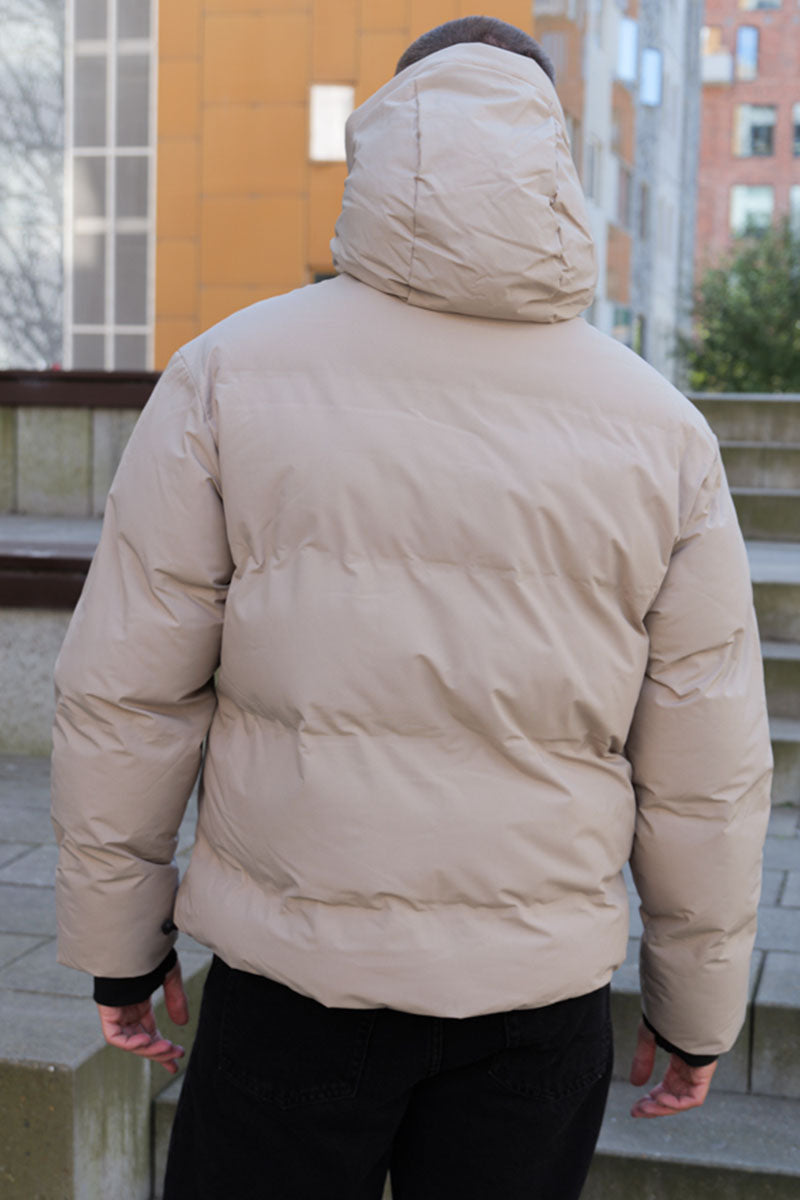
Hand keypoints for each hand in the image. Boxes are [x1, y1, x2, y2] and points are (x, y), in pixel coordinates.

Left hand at [96, 957, 189, 1074]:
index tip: (176, 1060)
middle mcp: (126, 1012)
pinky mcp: (107, 1012)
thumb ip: (175, 999)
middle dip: (158, 1053)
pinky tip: (147, 1040)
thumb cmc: (151, 952)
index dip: (162, 1048)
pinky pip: (115, 1037)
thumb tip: (183, 1024)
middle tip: (176, 1058)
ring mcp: (116, 1013)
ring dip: (149, 1049)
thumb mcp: (169, 977)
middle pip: (141, 1042)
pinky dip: (130, 1043)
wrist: (133, 940)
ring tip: (167, 1048)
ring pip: (130, 1042)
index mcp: (139, 1005)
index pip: (149, 1033)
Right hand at [629, 1020, 716, 1117]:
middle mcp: (691, 1069)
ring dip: (662, 1107)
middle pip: (674, 1096)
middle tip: (637, 1111)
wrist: (686, 1003)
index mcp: (680, 1059)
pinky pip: (693, 1098)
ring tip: (644, 1108)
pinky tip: (660, 1098)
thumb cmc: (668, 1013)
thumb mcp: (649, 1036)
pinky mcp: (704, 1075)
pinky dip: (676, 1102)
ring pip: (682, 1100)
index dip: (653, 1098)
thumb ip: (643, 1060)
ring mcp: (698, 1073)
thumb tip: (635, 1083)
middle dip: (655, 1107)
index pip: (669, 1086)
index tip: (637, 1105)